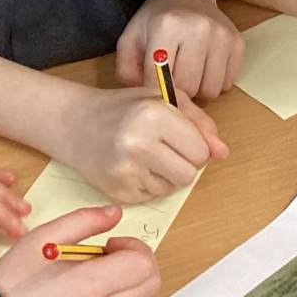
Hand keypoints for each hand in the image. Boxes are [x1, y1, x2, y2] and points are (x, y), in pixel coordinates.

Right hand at [0, 206, 160, 296]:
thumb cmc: (14, 279)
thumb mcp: (43, 238)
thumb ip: (83, 221)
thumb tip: (115, 212)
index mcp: (90, 284)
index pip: (143, 265)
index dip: (134, 248)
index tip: (109, 245)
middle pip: (149, 285)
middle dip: (136, 264)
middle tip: (107, 257)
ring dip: (120, 283)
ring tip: (83, 277)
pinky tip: (74, 296)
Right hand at [55, 85, 227, 204]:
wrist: (74, 124)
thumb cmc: (123, 108)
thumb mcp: (162, 99)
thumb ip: (198, 122)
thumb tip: (222, 152)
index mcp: (153, 115)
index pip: (200, 152)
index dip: (194, 145)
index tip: (178, 137)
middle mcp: (138, 144)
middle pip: (189, 174)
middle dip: (183, 163)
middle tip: (163, 148)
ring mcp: (126, 171)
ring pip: (172, 188)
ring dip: (166, 175)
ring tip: (145, 156)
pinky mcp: (118, 191)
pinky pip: (153, 197)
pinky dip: (148, 184)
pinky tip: (132, 167)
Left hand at [114, 0, 244, 100]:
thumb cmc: (155, 22)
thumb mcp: (130, 40)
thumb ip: (126, 70)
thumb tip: (145, 97)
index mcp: (166, 26)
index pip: (159, 79)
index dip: (155, 90)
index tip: (154, 87)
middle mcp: (198, 27)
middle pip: (188, 87)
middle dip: (178, 90)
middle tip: (172, 77)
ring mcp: (221, 35)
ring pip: (211, 90)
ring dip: (198, 90)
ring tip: (188, 72)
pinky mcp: (237, 42)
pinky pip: (227, 84)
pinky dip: (214, 83)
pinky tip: (204, 67)